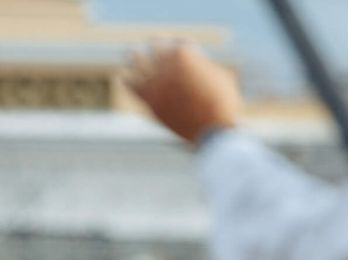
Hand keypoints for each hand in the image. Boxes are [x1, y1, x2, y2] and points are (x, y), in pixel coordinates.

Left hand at [126, 43, 240, 143]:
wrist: (212, 131)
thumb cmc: (222, 104)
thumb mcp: (221, 77)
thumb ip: (205, 66)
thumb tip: (199, 66)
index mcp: (184, 54)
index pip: (177, 41)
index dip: (180, 44)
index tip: (180, 46)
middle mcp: (166, 64)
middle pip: (155, 45)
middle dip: (157, 43)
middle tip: (155, 43)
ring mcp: (155, 81)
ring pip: (136, 60)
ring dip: (134, 56)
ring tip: (131, 54)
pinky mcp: (149, 100)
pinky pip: (130, 85)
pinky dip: (126, 80)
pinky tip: (124, 77)